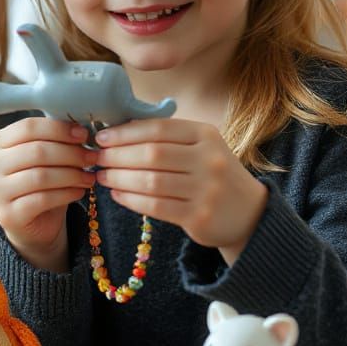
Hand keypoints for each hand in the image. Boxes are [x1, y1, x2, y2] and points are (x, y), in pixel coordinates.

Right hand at [0, 118, 97, 271]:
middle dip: (70, 153)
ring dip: (72, 174)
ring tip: (89, 176)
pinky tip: (79, 191)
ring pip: (41, 176)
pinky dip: (66, 193)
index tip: (83, 135)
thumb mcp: (41, 156)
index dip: (59, 129)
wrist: (30, 223)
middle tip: (92, 157)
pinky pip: (43, 199)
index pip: (28, 127)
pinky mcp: (8, 215)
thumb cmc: (38, 182)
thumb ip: (52, 140)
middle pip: (36, 151)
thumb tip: (80, 129)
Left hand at [94, 118, 267, 261]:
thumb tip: (117, 131)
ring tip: (102, 176)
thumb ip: (166, 138)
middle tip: (97, 158)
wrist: (249, 213)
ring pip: (151, 181)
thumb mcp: (199, 147)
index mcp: (206, 134)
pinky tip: (117, 194)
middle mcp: (209, 159)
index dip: (125, 133)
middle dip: (118, 155)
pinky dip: (131, 199)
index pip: (158, 129)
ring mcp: (206, 189)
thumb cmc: (211, 174)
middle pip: (152, 154)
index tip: (101, 137)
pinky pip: (155, 206)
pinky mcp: (199, 216)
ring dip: (120, 178)